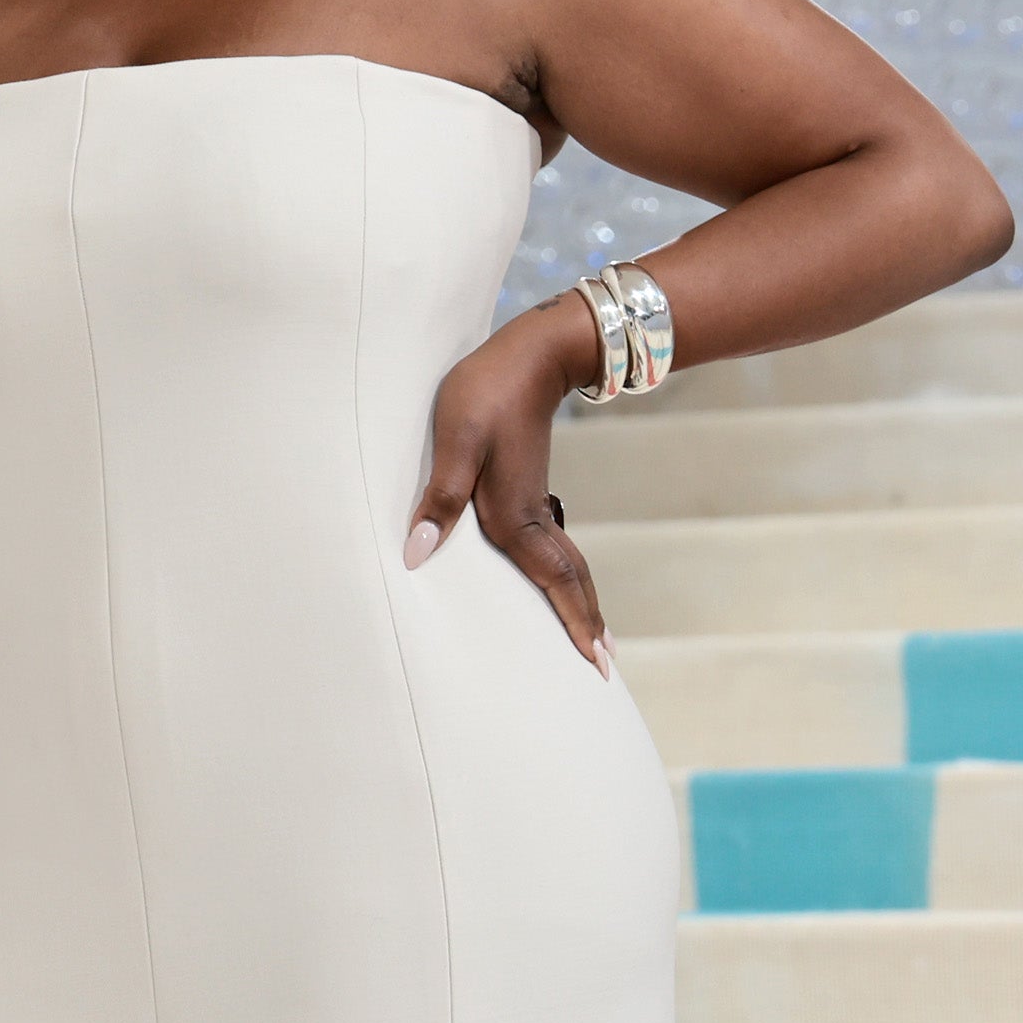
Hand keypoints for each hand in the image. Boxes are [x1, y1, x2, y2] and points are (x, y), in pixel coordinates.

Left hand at [405, 306, 606, 669]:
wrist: (531, 354)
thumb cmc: (485, 393)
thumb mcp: (455, 441)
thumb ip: (440, 497)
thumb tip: (415, 554)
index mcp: (514, 516)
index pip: (553, 581)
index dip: (574, 621)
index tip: (598, 663)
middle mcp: (531, 517)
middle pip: (569, 580)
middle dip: (587, 624)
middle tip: (607, 668)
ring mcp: (535, 503)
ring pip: (566, 564)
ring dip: (580, 601)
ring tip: (596, 637)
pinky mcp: (530, 489)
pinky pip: (555, 547)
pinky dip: (566, 574)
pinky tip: (561, 581)